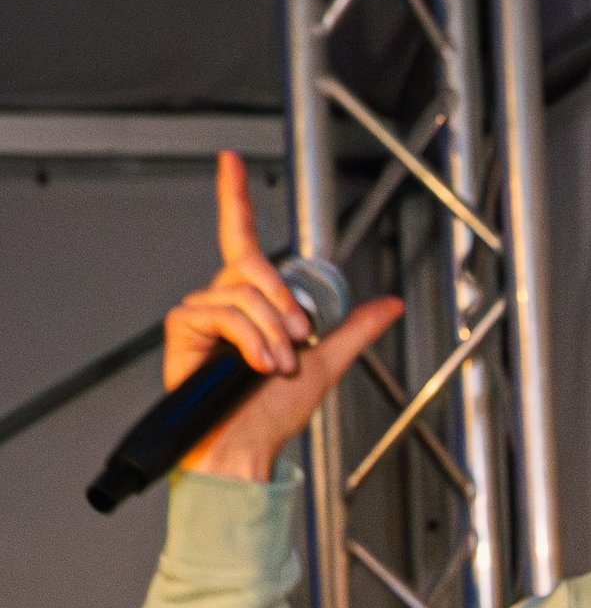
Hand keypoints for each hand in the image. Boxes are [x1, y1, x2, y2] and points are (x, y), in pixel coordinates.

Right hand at [168, 151, 400, 483]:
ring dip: (270, 331)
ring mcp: (201, 313)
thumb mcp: (328, 363)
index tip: (230, 161)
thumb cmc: (274, 413)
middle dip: (283, 299)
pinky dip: (247, 337)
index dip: (234, 198)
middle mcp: (224, 300)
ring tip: (277, 366)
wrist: (246, 446)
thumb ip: (354, 328)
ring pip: (241, 292)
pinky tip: (255, 364)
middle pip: (251, 264)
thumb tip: (390, 304)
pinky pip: (220, 310)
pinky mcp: (183, 328)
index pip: (240, 238)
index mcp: (253, 302)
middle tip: (301, 337)